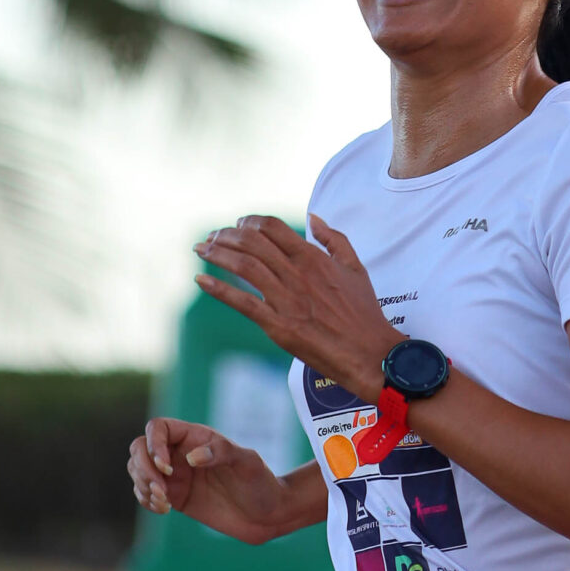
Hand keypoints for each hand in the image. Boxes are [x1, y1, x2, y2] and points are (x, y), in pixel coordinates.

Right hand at [127, 416, 295, 544]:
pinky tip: (164, 509)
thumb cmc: (261, 482)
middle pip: (140, 449)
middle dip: (143, 469)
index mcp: (195, 437)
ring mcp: (175, 476)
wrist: (267, 514)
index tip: (167, 468)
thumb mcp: (247, 462)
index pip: (157, 428)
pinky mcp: (174, 497)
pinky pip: (145, 493)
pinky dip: (146, 500)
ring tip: (164, 503)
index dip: (153, 445)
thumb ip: (222, 452)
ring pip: (138, 471)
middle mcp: (180, 453)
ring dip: (142, 486)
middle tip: (160, 491)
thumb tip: (191, 457)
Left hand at [193, 213, 393, 401]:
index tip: (238, 224)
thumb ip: (334, 239)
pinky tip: (201, 280)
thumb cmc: (363, 312)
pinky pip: (242, 302)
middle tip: (211, 235)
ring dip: (217, 254)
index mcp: (313, 258)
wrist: (368, 352)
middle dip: (226, 234)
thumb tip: (314, 218)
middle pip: (251, 242)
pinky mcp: (277, 325)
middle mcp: (296, 274)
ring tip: (201, 249)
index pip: (272, 227)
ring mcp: (285, 299)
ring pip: (243, 266)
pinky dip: (218, 289)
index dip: (249, 221)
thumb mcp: (355, 267)